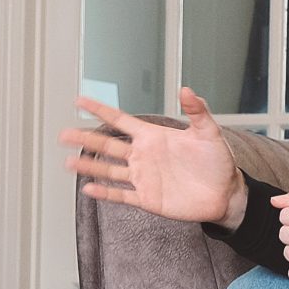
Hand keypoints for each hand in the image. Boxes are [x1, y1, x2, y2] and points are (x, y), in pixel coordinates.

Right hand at [59, 86, 245, 224]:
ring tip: (68, 163)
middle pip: (107, 145)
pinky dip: (105, 192)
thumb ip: (197, 111)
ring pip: (109, 170)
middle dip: (85, 139)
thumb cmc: (218, 162)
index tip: (79, 101)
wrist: (225, 194)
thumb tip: (186, 89)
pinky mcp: (147, 198)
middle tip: (63, 134)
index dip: (100, 110)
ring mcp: (143, 178)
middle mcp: (143, 156)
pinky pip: (121, 195)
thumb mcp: (209, 132)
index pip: (120, 120)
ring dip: (89, 166)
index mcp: (153, 137)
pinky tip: (88, 188)